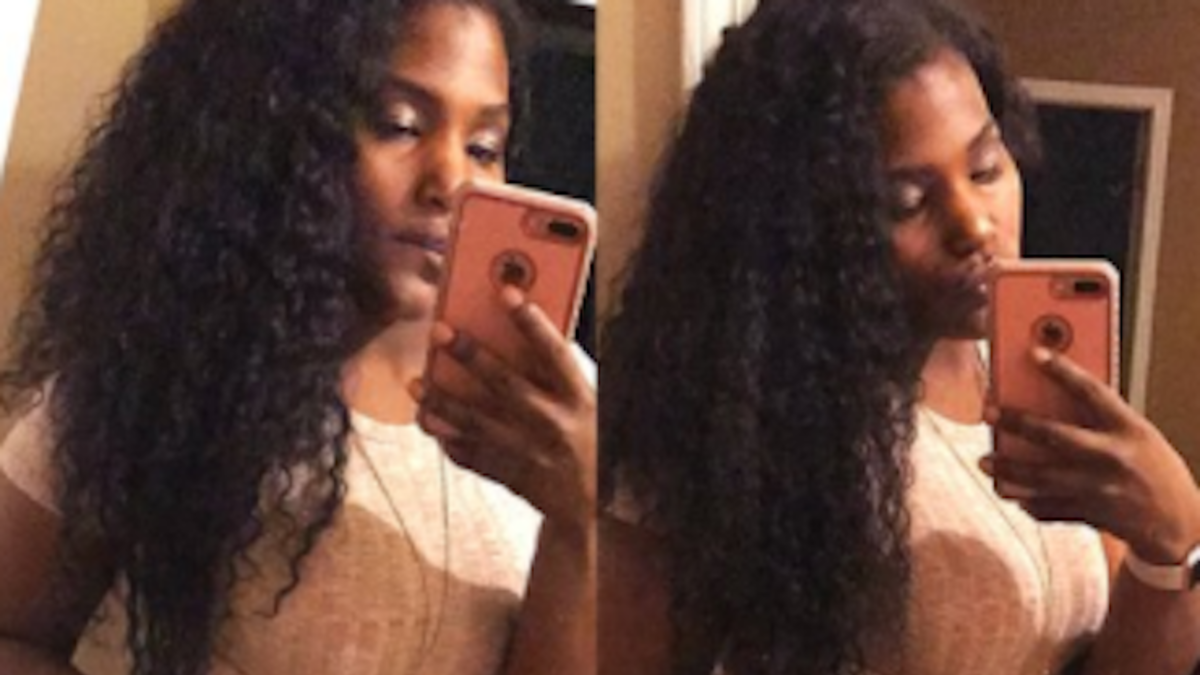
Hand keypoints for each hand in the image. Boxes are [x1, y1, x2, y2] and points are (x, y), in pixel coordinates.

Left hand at [413, 287, 595, 534]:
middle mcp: (554, 424)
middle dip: (470, 355)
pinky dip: (446, 437)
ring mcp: (529, 452)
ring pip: (477, 422)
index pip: (554, 352)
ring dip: (442, 401)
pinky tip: (427, 419)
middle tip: (440, 330)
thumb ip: (556, 373)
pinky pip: (470, 455)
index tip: (506, 291)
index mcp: (579, 398)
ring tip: (417, 382)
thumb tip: (515, 331)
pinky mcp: (510, 475)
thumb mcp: (587, 403)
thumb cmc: (587, 438)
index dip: (531, 321)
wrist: (593, 504)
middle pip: (505, 384)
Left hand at [983, 347, 1199, 562]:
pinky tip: (1010, 492)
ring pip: (1042, 478)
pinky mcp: (1090, 515)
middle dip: (1017, 423)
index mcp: (1129, 430)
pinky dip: (1027, 501)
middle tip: (988, 412)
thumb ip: (1102, 420)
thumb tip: (1051, 400)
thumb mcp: (1139, 436)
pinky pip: (1048, 508)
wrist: (1180, 524)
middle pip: (1056, 436)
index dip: (1062, 370)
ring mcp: (1101, 489)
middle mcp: (1114, 457)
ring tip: (985, 461)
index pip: (1092, 392)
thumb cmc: (1155, 471)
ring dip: (1008, 470)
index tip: (1033, 353)